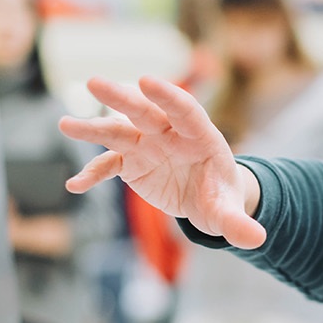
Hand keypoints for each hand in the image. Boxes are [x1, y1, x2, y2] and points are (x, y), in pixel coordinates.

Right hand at [57, 77, 265, 249]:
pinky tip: (75, 186)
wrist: (206, 200)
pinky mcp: (131, 162)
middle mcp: (170, 133)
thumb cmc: (220, 197)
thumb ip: (237, 223)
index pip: (185, 110)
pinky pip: (108, 165)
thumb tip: (257, 240)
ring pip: (119, 131)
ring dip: (93, 128)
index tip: (146, 82)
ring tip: (65, 124)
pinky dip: (92, 174)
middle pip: (144, 111)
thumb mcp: (228, 212)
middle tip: (94, 83)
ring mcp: (148, 144)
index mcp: (201, 136)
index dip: (168, 96)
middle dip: (121, 97)